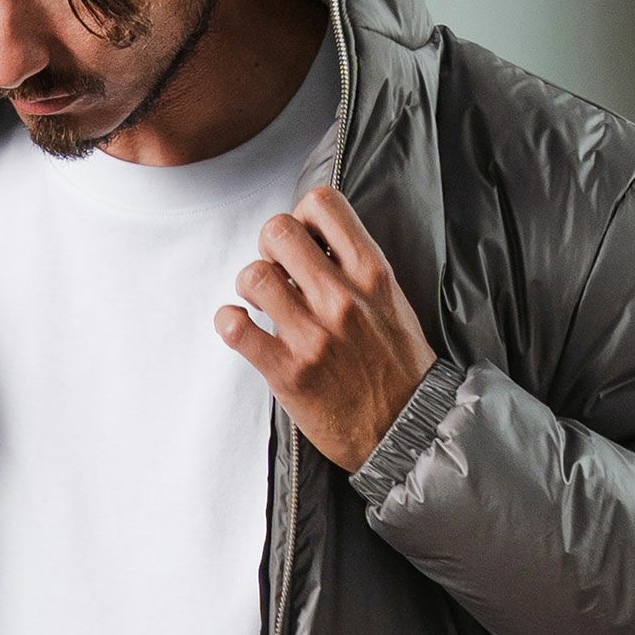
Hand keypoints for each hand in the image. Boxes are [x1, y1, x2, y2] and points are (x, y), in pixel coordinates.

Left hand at [214, 186, 439, 474]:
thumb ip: (358, 269)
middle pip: (278, 231)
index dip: (302, 215)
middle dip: (269, 246)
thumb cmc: (400, 369)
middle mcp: (342, 299)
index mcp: (372, 275)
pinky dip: (228, 321)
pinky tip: (239, 326)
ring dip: (249, 285)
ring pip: (253, 275)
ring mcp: (313, 336)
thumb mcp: (393, 303)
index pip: (322, 204)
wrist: (406, 431)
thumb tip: (318, 241)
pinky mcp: (288, 372)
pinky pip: (236, 328)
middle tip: (277, 270)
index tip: (304, 240)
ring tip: (262, 302)